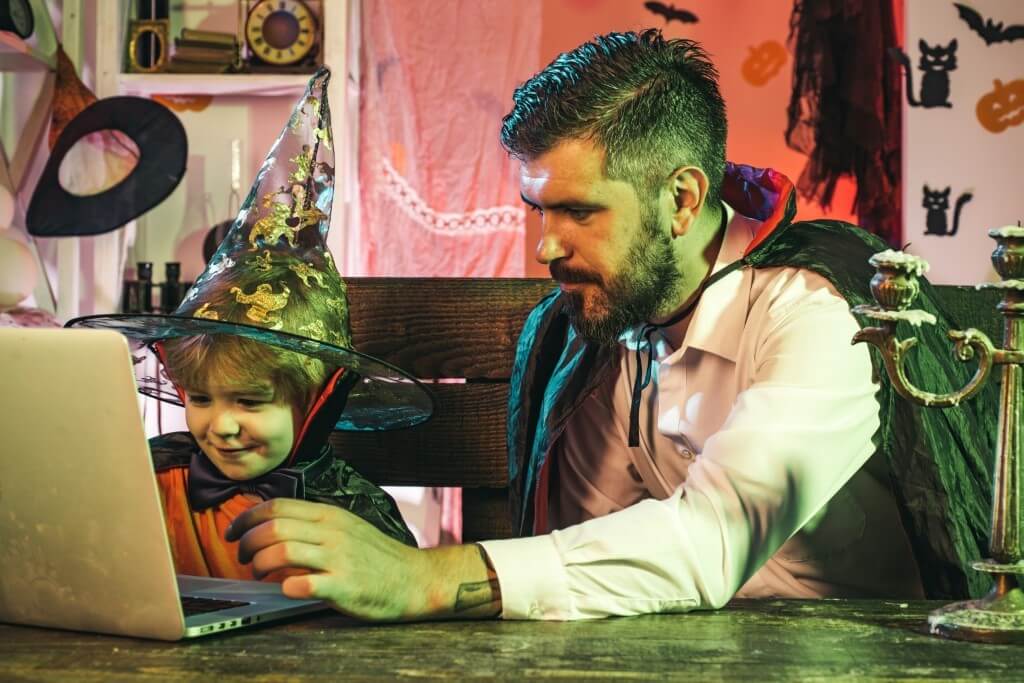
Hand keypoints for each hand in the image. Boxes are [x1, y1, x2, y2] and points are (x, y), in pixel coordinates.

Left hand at [224, 498, 500, 620]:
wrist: (415, 578)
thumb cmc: (377, 557)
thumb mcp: (346, 528)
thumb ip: (314, 525)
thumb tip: (273, 525)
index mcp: (329, 515)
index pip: (277, 506)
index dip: (247, 518)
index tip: (233, 532)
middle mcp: (332, 532)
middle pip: (273, 528)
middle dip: (246, 543)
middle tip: (242, 557)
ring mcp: (338, 558)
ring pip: (281, 553)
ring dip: (259, 565)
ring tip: (258, 574)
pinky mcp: (344, 586)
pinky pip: (304, 584)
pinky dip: (286, 588)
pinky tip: (287, 590)